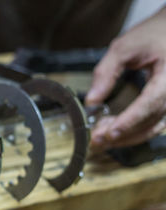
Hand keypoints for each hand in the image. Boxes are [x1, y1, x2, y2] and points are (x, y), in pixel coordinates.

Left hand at [86, 7, 165, 148]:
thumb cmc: (151, 34)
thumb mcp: (123, 48)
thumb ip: (106, 73)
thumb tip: (91, 102)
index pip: (151, 104)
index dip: (130, 121)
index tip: (109, 132)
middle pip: (151, 121)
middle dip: (123, 133)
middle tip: (96, 139)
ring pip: (153, 127)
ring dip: (127, 136)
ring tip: (101, 137)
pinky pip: (154, 123)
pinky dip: (134, 130)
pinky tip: (114, 130)